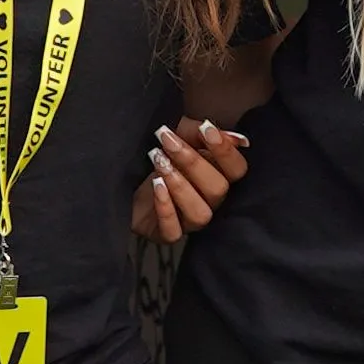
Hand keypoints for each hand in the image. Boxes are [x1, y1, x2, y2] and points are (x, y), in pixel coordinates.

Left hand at [131, 118, 248, 242]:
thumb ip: (202, 133)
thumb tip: (238, 140)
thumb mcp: (178, 135)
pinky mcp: (167, 234)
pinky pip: (174, 231)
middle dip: (193, 162)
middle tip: (168, 142)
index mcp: (219, 176)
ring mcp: (190, 221)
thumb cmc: (158, 155)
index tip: (205, 129)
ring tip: (160, 163)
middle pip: (218, 189)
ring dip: (180, 186)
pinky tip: (156, 186)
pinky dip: (166, 208)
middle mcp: (210, 202)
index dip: (226, 151)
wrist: (124, 177)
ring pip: (200, 214)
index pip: (238, 170)